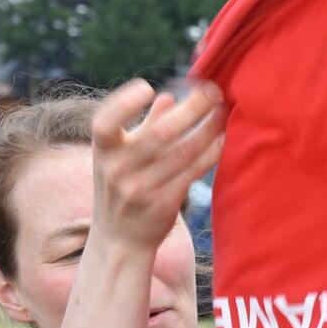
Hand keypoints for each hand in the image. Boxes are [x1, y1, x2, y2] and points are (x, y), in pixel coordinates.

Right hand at [90, 79, 224, 253]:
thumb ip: (141, 128)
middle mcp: (118, 169)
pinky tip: (222, 140)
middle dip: (191, 108)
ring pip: (183, 152)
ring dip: (208, 129)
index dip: (124, 103)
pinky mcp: (163, 203)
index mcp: (103, 152)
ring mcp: (140, 188)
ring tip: (223, 112)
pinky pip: (192, 172)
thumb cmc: (120, 189)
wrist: (119, 240)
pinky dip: (209, 154)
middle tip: (213, 91)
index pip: (105, 122)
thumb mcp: (119, 158)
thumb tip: (166, 97)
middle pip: (160, 133)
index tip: (148, 87)